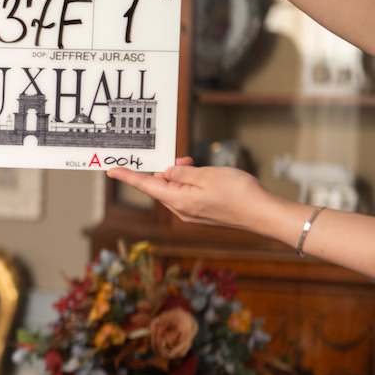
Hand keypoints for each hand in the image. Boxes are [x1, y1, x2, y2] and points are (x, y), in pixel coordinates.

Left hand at [106, 158, 274, 230]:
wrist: (263, 214)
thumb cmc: (238, 193)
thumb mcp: (206, 175)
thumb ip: (182, 173)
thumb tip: (167, 173)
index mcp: (177, 201)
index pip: (146, 186)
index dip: (128, 176)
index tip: (111, 170)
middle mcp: (180, 211)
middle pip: (161, 186)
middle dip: (168, 170)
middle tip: (187, 160)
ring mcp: (191, 214)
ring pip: (175, 190)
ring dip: (182, 176)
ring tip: (200, 167)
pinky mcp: (202, 215)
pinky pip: (187, 196)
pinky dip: (191, 184)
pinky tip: (206, 178)